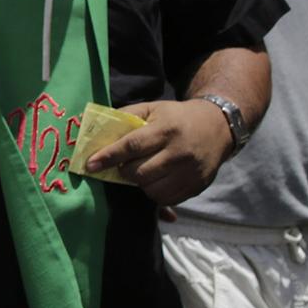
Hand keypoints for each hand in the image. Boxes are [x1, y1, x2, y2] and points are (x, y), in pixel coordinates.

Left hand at [86, 99, 234, 205]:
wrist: (218, 127)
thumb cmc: (177, 117)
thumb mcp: (153, 108)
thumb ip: (126, 117)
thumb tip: (96, 130)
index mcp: (166, 130)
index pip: (132, 146)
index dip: (109, 156)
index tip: (90, 165)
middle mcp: (180, 152)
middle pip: (140, 172)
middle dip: (124, 171)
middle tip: (123, 165)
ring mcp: (191, 172)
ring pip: (152, 190)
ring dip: (140, 183)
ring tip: (142, 171)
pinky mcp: (197, 186)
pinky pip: (167, 199)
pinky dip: (156, 192)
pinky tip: (156, 180)